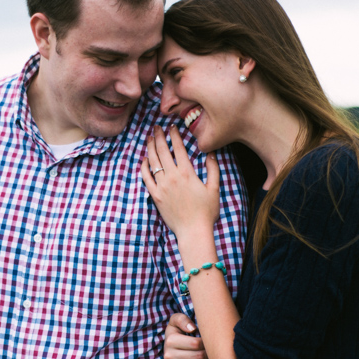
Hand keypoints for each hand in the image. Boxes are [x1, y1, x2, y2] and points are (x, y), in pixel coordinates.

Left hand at [141, 126, 220, 240]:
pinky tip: (144, 159)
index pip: (178, 148)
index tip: (172, 127)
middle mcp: (172, 177)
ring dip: (150, 148)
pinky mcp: (155, 196)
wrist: (193, 231)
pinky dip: (144, 167)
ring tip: (150, 138)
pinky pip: (146, 178)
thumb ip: (213, 169)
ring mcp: (161, 186)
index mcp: (187, 173)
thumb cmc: (206, 212)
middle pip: (163, 151)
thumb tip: (210, 154)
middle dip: (159, 136)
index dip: (174, 135)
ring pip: (153, 162)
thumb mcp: (214, 189)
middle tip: (156, 127)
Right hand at [163, 313, 211, 358]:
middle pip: (198, 356)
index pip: (196, 343)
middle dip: (210, 354)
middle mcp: (168, 355)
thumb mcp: (176, 320)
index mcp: (171, 340)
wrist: (169, 347)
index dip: (207, 343)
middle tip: (216, 352)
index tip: (212, 341)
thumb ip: (182, 319)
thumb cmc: (178, 331)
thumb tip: (192, 328)